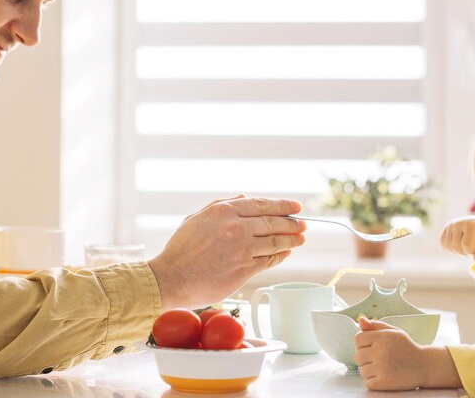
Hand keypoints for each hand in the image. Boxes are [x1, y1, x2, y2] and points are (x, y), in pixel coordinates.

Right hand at [147, 195, 305, 308]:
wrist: (171, 278)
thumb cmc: (180, 250)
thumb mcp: (196, 219)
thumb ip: (222, 205)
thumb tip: (244, 197)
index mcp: (223, 211)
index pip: (261, 205)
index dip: (282, 205)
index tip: (296, 207)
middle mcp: (235, 227)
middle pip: (272, 222)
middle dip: (292, 223)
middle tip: (303, 224)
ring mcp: (241, 249)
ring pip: (274, 241)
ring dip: (291, 240)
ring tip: (301, 238)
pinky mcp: (244, 269)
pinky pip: (268, 260)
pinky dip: (280, 256)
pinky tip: (286, 253)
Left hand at [355, 317, 459, 390]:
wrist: (425, 366)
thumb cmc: (406, 347)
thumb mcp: (394, 332)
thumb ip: (375, 325)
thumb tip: (360, 320)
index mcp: (382, 337)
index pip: (358, 339)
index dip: (363, 344)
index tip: (372, 347)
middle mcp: (381, 352)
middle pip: (357, 356)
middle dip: (366, 358)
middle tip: (379, 359)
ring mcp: (383, 368)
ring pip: (362, 370)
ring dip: (370, 371)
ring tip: (384, 368)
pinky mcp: (385, 382)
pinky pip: (368, 383)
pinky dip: (374, 382)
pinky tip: (385, 376)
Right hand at [439, 215, 474, 269]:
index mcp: (472, 224)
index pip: (467, 246)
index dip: (474, 251)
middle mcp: (459, 222)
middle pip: (457, 248)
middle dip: (466, 252)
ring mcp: (451, 225)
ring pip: (449, 248)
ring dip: (459, 251)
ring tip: (468, 244)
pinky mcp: (446, 229)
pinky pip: (445, 245)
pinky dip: (453, 249)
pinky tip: (461, 243)